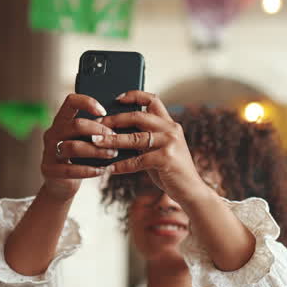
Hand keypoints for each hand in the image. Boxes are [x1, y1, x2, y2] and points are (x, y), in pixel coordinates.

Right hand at [39, 94, 116, 200]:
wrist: (61, 184)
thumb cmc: (78, 158)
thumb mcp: (84, 141)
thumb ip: (94, 130)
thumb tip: (120, 124)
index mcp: (61, 121)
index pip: (71, 101)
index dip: (88, 102)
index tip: (104, 112)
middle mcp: (52, 133)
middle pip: (76, 125)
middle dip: (99, 131)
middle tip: (114, 138)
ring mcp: (48, 152)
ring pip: (73, 147)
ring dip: (96, 151)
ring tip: (112, 154)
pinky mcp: (49, 170)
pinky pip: (70, 169)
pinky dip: (89, 170)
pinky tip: (102, 171)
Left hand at [95, 91, 214, 205]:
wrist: (191, 190)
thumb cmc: (170, 170)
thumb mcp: (159, 149)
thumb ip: (144, 138)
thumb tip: (114, 133)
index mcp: (169, 124)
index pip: (152, 100)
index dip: (134, 96)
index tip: (116, 99)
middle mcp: (171, 129)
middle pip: (138, 116)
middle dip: (114, 120)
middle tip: (96, 125)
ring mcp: (170, 143)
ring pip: (135, 138)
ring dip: (112, 141)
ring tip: (96, 143)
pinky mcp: (167, 159)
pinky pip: (138, 160)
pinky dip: (121, 165)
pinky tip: (109, 168)